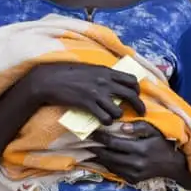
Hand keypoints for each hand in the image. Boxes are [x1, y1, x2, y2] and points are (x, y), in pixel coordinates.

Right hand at [25, 63, 145, 124]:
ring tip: (113, 117)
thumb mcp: (88, 68)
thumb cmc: (66, 73)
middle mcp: (104, 81)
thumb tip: (113, 80)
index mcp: (105, 71)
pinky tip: (103, 121)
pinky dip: (106, 122)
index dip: (137, 89)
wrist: (48, 80)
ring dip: (118, 116)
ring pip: (118, 110)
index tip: (137, 96)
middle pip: (131, 95)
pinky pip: (105, 118)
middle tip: (141, 113)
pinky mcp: (87, 105)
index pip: (131, 79)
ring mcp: (96, 94)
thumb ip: (102, 74)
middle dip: (139, 106)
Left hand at [90, 121, 185, 184]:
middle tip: (85, 142)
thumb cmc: (162, 144)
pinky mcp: (133, 180)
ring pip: (110, 165)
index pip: (114, 143)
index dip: (101, 138)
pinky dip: (107, 165)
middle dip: (95, 149)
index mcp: (140, 149)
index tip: (91, 133)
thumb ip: (138, 127)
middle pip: (109, 156)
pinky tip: (102, 159)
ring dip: (99, 158)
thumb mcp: (154, 131)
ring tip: (90, 150)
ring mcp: (134, 174)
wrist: (172, 165)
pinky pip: (116, 172)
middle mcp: (135, 163)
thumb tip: (121, 127)